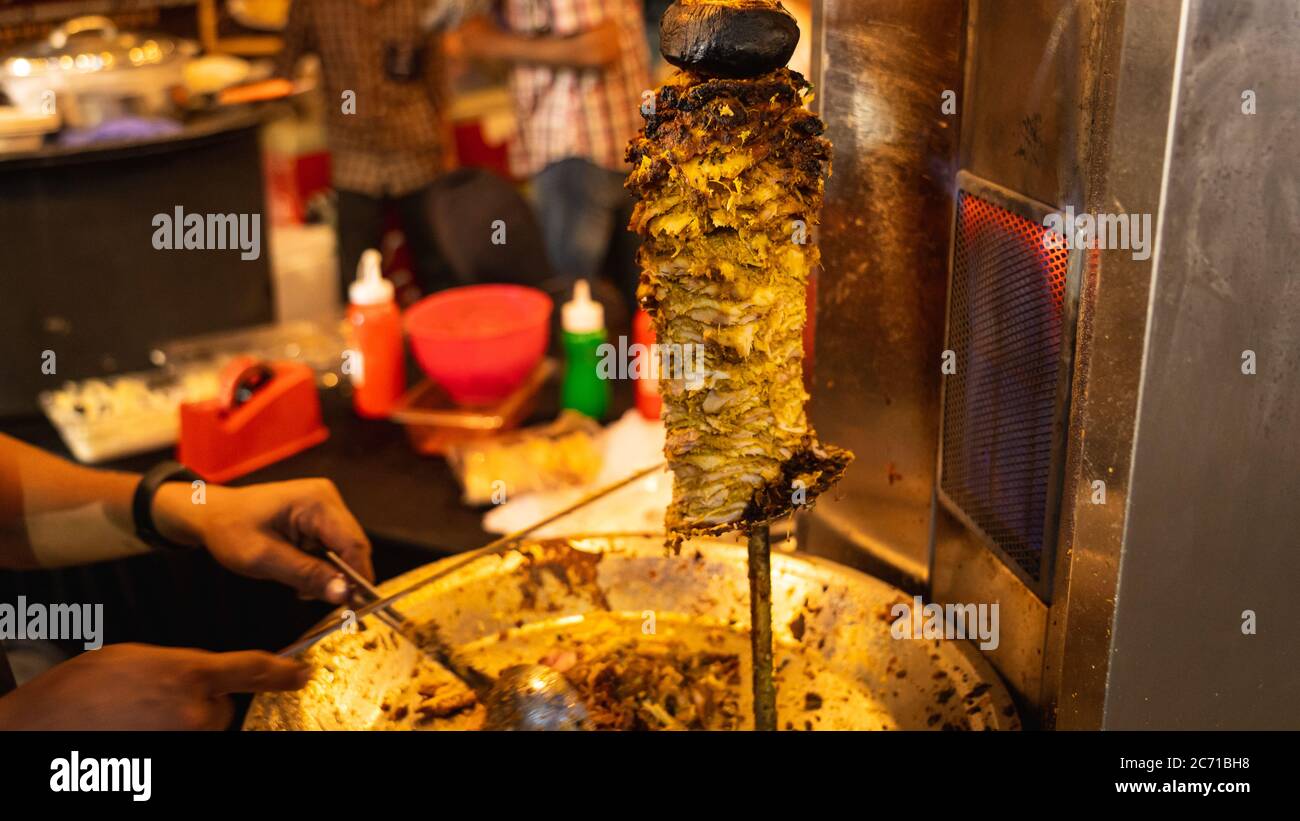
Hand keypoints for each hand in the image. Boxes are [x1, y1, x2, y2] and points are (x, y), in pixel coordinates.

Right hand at [0, 644, 309, 729]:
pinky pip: (187, 740)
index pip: (252, 669)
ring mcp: (185, 738)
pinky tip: (141, 726)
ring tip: (142, 712)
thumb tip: (207, 676)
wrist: (48, 722)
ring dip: (184, 720)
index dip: (283, 671)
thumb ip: (185, 666)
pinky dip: (170, 733)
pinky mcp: (172, 755)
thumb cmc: (87, 686)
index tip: (302, 672)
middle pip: (222, 706)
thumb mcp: (144, 657)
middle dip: (202, 699)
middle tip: (159, 693)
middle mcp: (195, 711)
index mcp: (190, 673)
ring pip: (203, 727)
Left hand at [154, 478, 373, 603]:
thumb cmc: (230, 530)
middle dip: (342, 577)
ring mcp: (326, 504)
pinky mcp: (321, 513)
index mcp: (316, 501)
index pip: (353, 544)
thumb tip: (343, 594)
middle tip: (323, 602)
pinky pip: (334, 544)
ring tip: (302, 586)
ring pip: (346, 548)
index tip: (352, 606)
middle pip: (353, 546)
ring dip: (332, 572)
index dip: (357, 577)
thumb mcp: (263, 559)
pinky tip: (302, 572)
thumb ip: (306, 575)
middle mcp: (327, 498)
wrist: (211, 513)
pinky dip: (323, 564)